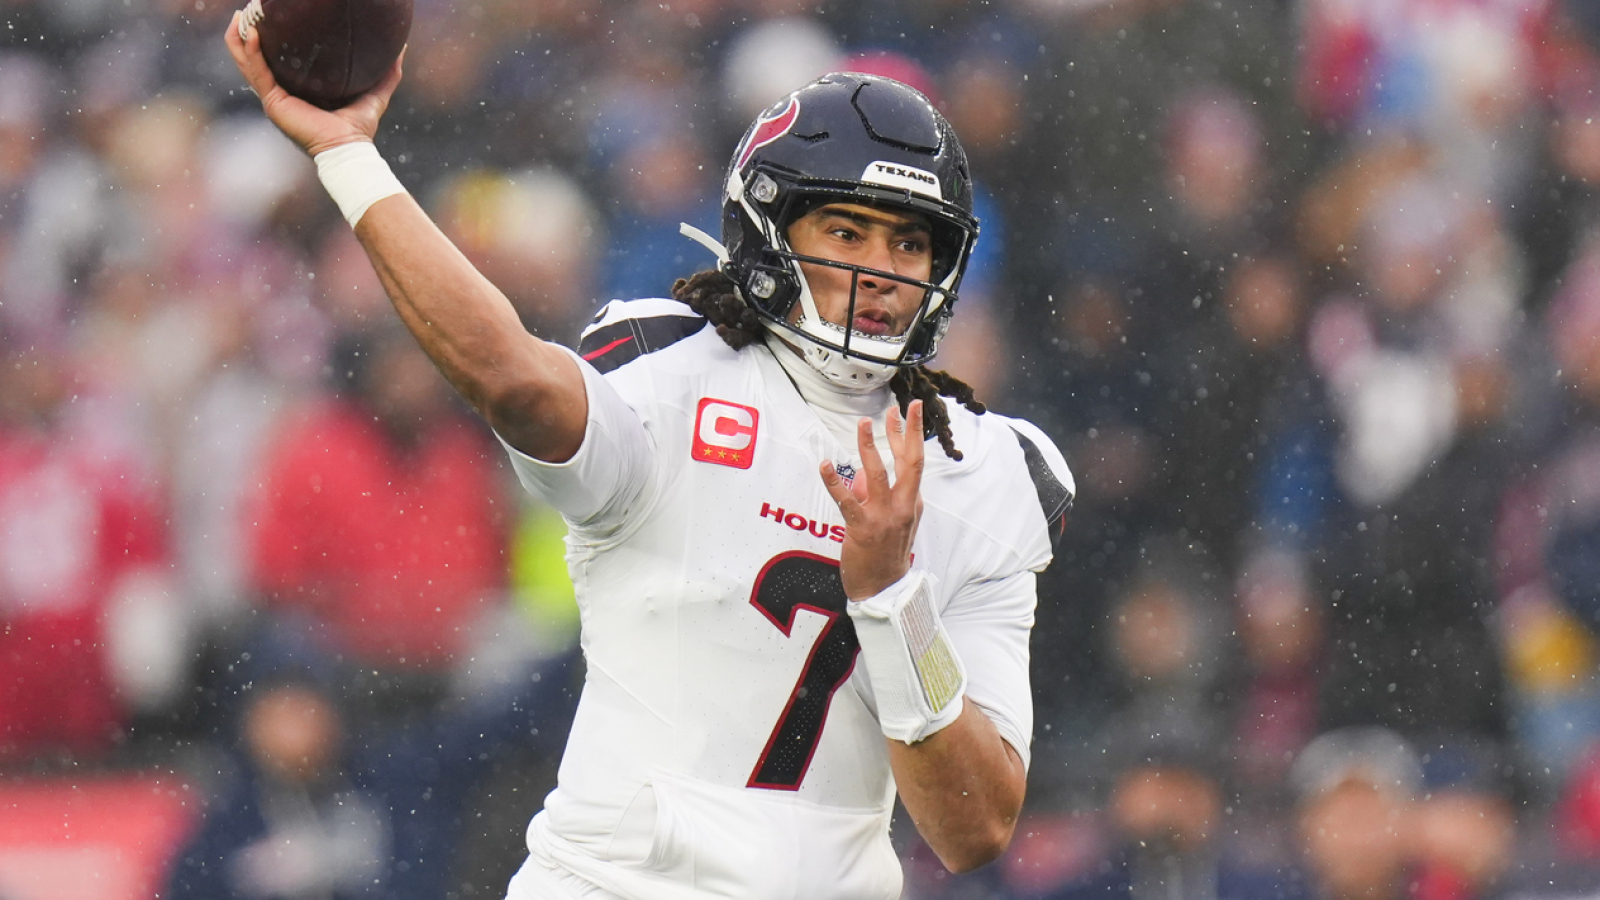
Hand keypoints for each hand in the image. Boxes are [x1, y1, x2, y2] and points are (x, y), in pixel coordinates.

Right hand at [224, 11, 403, 156]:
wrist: (349, 149)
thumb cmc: (360, 128)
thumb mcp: (375, 93)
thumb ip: (388, 72)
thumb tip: (401, 47)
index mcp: (297, 91)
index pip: (277, 63)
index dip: (269, 41)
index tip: (270, 18)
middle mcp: (282, 94)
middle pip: (255, 59)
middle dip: (246, 35)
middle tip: (246, 12)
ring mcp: (274, 98)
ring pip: (247, 63)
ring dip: (238, 39)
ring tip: (238, 17)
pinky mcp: (274, 102)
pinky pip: (257, 71)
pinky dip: (251, 52)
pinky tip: (252, 32)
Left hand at [819, 400, 924, 599]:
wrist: (883, 590)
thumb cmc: (886, 555)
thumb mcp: (892, 522)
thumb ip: (880, 494)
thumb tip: (862, 471)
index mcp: (912, 503)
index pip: (913, 462)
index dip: (910, 435)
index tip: (908, 411)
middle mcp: (903, 507)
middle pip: (910, 462)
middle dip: (906, 432)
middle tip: (901, 406)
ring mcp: (885, 517)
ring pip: (879, 475)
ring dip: (869, 447)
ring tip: (863, 424)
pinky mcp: (863, 528)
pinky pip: (847, 501)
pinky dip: (834, 482)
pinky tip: (825, 465)